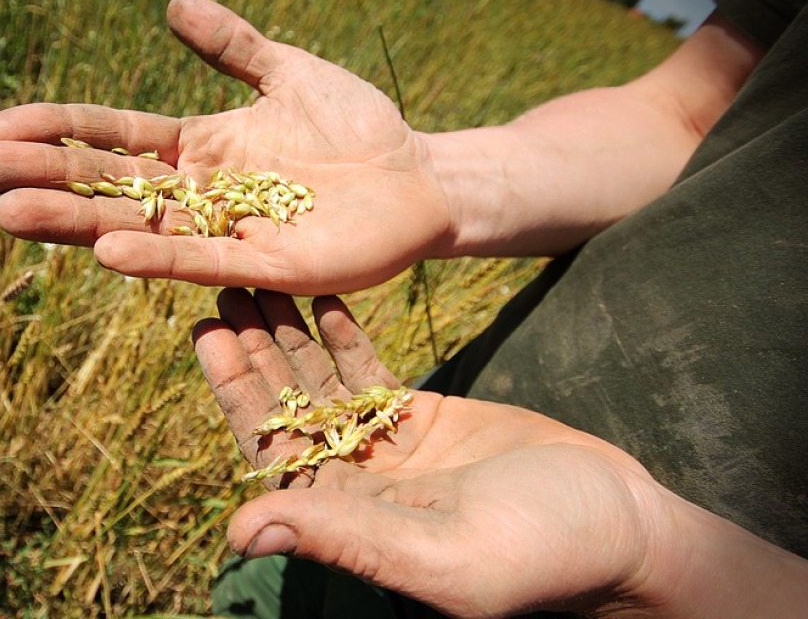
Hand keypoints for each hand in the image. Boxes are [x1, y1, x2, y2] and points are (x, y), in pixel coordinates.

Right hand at [0, 0, 451, 295]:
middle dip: (43, 176)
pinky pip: (201, 261)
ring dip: (76, 222)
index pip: (113, 137)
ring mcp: (228, 233)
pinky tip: (108, 251)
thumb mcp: (287, 72)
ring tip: (11, 214)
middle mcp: (200, 194)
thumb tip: (172, 3)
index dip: (57, 130)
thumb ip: (232, 45)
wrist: (420, 177)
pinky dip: (155, 259)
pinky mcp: (265, 267)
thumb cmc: (358, 126)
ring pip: (138, 228)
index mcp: (198, 147)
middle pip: (108, 185)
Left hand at [193, 289, 675, 616]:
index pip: (272, 452)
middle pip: (288, 409)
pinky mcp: (425, 421)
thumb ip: (343, 538)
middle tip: (225, 286)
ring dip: (291, 335)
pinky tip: (322, 297)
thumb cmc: (541, 552)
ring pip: (324, 385)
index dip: (238, 394)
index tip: (210, 334)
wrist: (623, 524)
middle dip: (255, 350)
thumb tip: (240, 534)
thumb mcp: (438, 553)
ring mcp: (388, 452)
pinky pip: (370, 374)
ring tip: (262, 279)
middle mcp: (356, 487)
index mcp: (347, 523)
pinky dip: (345, 336)